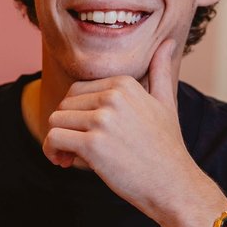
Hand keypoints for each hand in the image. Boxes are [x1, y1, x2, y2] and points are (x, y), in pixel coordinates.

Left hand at [44, 38, 223, 226]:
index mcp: (124, 83)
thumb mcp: (166, 103)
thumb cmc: (168, 148)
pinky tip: (63, 162)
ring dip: (56, 141)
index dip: (76, 113)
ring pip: (55, 120)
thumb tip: (167, 42)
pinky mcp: (93, 144)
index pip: (78, 90)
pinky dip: (52, 151)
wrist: (174, 184)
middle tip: (74, 149)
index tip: (84, 133)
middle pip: (64, 105)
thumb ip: (161, 71)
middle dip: (65, 127)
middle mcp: (113, 96)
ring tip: (69, 157)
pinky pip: (54, 139)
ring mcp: (102, 119)